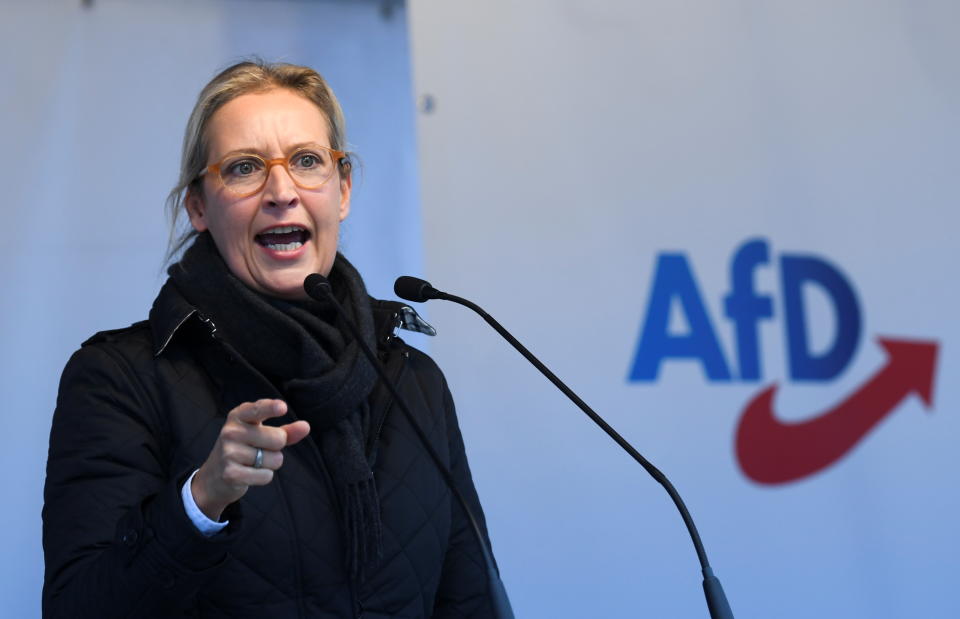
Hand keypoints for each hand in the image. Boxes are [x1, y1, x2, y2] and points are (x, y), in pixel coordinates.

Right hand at [192, 399, 309, 520]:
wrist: (214, 477)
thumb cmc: (244, 450)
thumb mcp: (262, 436)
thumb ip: (285, 431)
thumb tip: (306, 426)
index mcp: (239, 416)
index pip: (257, 409)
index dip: (271, 408)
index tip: (282, 407)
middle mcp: (231, 431)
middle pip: (278, 439)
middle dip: (276, 448)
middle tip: (259, 450)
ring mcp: (229, 452)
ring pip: (274, 459)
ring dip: (269, 464)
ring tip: (252, 462)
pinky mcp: (230, 473)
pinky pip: (266, 476)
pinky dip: (263, 477)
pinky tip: (248, 474)